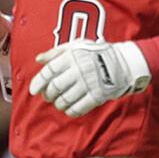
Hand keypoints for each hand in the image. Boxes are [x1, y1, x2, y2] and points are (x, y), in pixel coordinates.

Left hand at [28, 38, 150, 116]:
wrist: (125, 62)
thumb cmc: (96, 53)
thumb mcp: (76, 46)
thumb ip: (56, 52)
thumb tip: (38, 59)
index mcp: (72, 57)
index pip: (49, 71)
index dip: (38, 82)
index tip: (33, 90)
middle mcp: (79, 70)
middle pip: (55, 87)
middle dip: (48, 94)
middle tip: (47, 96)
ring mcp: (89, 83)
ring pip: (65, 99)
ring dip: (58, 104)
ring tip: (58, 102)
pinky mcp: (98, 95)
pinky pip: (79, 108)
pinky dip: (71, 111)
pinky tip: (69, 109)